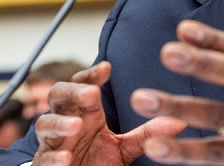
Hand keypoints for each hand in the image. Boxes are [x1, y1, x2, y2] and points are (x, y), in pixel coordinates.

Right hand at [32, 62, 185, 164]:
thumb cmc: (94, 164)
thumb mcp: (123, 148)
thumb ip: (146, 134)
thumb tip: (180, 121)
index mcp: (85, 114)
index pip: (83, 84)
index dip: (92, 74)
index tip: (108, 68)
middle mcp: (66, 123)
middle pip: (59, 95)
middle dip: (72, 92)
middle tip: (91, 94)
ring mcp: (53, 144)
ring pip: (45, 125)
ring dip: (59, 123)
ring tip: (76, 126)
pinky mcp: (45, 165)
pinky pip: (44, 159)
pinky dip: (52, 157)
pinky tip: (64, 157)